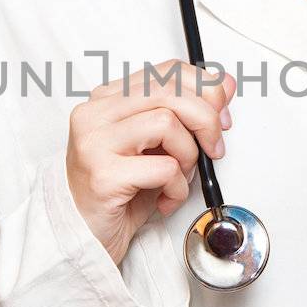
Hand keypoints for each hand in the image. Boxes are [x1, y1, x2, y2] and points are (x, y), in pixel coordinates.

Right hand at [66, 59, 235, 266]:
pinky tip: (165, 198)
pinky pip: (164, 168)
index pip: (166, 71)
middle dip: (206, 119)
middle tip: (213, 147)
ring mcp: (95, 143)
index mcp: (107, 100)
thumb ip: (188, 113)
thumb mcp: (159, 146)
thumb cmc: (118, 191)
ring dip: (188, 155)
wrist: (82, 234)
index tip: (220, 116)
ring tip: (178, 177)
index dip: (204, 89)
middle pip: (169, 91)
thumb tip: (224, 84)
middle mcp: (95, 114)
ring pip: (166, 123)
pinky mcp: (103, 175)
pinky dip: (178, 187)